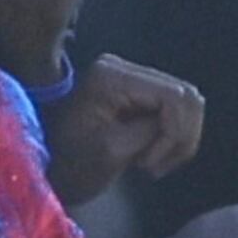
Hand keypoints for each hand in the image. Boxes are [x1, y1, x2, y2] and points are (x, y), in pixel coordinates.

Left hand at [42, 53, 202, 207]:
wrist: (51, 170)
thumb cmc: (72, 164)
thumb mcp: (112, 150)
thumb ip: (151, 130)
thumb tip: (180, 120)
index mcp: (112, 77)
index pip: (173, 96)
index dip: (174, 133)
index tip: (150, 165)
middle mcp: (122, 68)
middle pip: (186, 96)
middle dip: (180, 137)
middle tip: (154, 166)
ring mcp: (130, 78)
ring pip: (187, 103)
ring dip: (178, 139)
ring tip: (152, 164)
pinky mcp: (136, 93)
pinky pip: (175, 111)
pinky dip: (172, 137)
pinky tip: (152, 155)